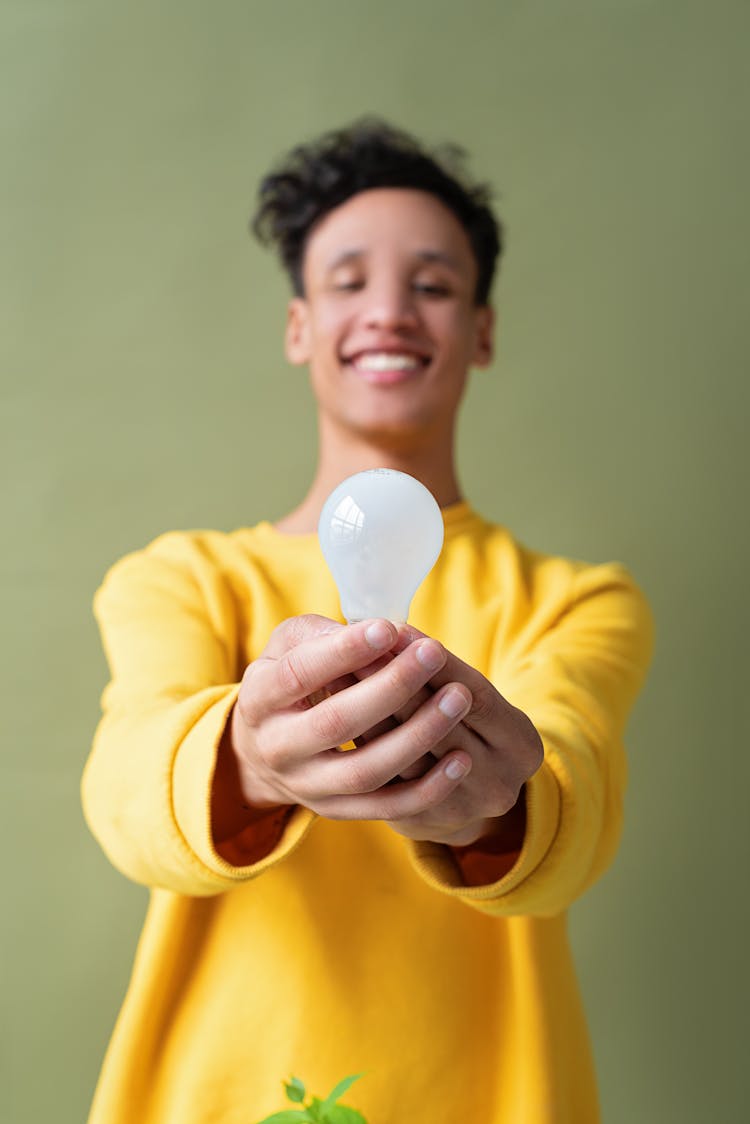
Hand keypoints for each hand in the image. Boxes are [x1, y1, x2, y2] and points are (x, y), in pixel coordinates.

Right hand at [226, 614, 483, 823]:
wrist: (261, 751)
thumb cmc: (289, 680)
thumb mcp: (286, 647)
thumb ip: (319, 634)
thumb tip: (371, 631)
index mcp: (259, 699)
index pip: (299, 674)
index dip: (344, 652)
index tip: (388, 629)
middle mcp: (277, 748)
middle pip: (336, 724)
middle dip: (391, 688)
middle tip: (433, 653)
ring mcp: (307, 786)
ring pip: (366, 771)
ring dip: (418, 736)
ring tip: (458, 699)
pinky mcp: (337, 811)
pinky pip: (387, 808)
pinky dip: (428, 788)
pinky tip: (461, 760)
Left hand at [355, 625, 544, 847]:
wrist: (465, 794)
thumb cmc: (467, 725)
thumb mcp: (474, 698)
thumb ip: (440, 670)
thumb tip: (391, 629)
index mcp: (522, 745)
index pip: (477, 695)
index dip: (435, 663)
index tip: (396, 628)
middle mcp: (498, 784)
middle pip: (440, 725)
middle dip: (396, 681)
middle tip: (356, 647)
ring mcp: (460, 811)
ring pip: (406, 754)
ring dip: (368, 709)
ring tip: (334, 672)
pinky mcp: (418, 824)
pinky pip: (384, 780)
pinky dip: (360, 740)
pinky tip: (333, 710)